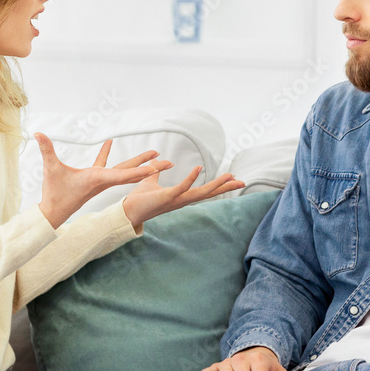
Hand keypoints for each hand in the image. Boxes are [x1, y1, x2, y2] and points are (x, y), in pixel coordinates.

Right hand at [36, 134, 171, 228]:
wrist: (53, 212)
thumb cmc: (53, 193)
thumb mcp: (51, 169)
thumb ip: (46, 150)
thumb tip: (38, 133)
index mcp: (97, 178)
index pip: (122, 174)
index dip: (139, 170)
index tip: (155, 168)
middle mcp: (103, 180)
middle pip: (131, 172)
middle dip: (150, 166)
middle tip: (168, 162)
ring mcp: (99, 180)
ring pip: (123, 169)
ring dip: (138, 162)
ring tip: (153, 153)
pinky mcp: (92, 179)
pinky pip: (104, 165)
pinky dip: (107, 153)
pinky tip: (109, 142)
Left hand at [121, 165, 244, 228]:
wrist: (128, 210)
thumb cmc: (140, 198)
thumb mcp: (150, 181)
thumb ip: (157, 171)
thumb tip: (158, 161)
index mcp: (181, 196)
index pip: (204, 190)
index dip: (218, 185)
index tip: (232, 179)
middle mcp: (182, 199)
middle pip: (208, 193)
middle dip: (225, 187)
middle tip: (241, 181)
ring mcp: (176, 199)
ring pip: (200, 192)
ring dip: (215, 185)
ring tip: (230, 176)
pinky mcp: (167, 197)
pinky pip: (181, 187)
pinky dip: (190, 178)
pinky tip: (198, 168)